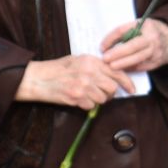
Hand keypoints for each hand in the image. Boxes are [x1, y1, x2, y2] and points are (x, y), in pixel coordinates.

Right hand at [16, 55, 136, 110]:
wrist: (36, 78)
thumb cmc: (54, 69)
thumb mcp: (75, 60)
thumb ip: (94, 66)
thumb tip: (112, 75)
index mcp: (90, 61)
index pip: (116, 72)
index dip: (127, 82)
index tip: (131, 89)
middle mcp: (89, 72)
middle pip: (112, 88)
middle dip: (108, 93)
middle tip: (100, 93)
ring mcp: (83, 86)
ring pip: (103, 99)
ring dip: (96, 100)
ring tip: (85, 95)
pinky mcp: (76, 98)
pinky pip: (91, 106)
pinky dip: (86, 105)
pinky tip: (77, 99)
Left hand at [100, 18, 167, 73]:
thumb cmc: (149, 31)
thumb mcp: (139, 25)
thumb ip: (124, 32)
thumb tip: (105, 45)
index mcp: (145, 25)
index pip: (123, 30)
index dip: (110, 39)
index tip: (101, 47)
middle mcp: (152, 38)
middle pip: (132, 46)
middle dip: (118, 53)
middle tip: (105, 59)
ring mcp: (156, 51)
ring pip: (138, 58)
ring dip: (123, 63)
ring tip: (111, 66)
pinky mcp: (157, 62)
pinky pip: (142, 67)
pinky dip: (131, 68)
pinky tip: (122, 70)